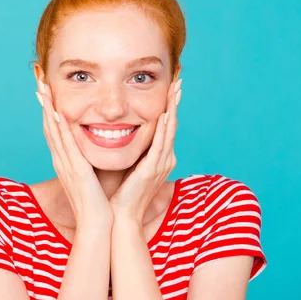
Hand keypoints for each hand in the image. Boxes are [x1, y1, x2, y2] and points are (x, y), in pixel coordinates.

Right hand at [37, 82, 112, 226]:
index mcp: (65, 161)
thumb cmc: (97, 201)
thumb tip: (94, 146)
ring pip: (54, 132)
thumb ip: (88, 160)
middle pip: (49, 127)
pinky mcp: (75, 170)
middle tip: (39, 84)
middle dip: (44, 105)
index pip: (54, 131)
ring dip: (48, 110)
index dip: (48, 110)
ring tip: (43, 91)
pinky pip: (66, 146)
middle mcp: (61, 160)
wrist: (96, 222)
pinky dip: (60, 129)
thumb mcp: (90, 175)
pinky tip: (57, 114)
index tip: (46, 92)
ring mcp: (66, 165)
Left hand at [109, 77, 182, 222]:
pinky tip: (165, 115)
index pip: (166, 127)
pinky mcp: (151, 170)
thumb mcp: (130, 167)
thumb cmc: (122, 194)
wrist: (121, 217)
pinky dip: (163, 129)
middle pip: (172, 125)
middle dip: (175, 103)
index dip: (170, 107)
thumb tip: (122, 136)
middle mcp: (164, 159)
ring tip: (176, 90)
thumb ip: (133, 153)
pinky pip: (160, 145)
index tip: (170, 89)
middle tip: (179, 82)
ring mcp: (160, 165)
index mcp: (159, 158)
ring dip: (173, 109)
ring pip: (169, 131)